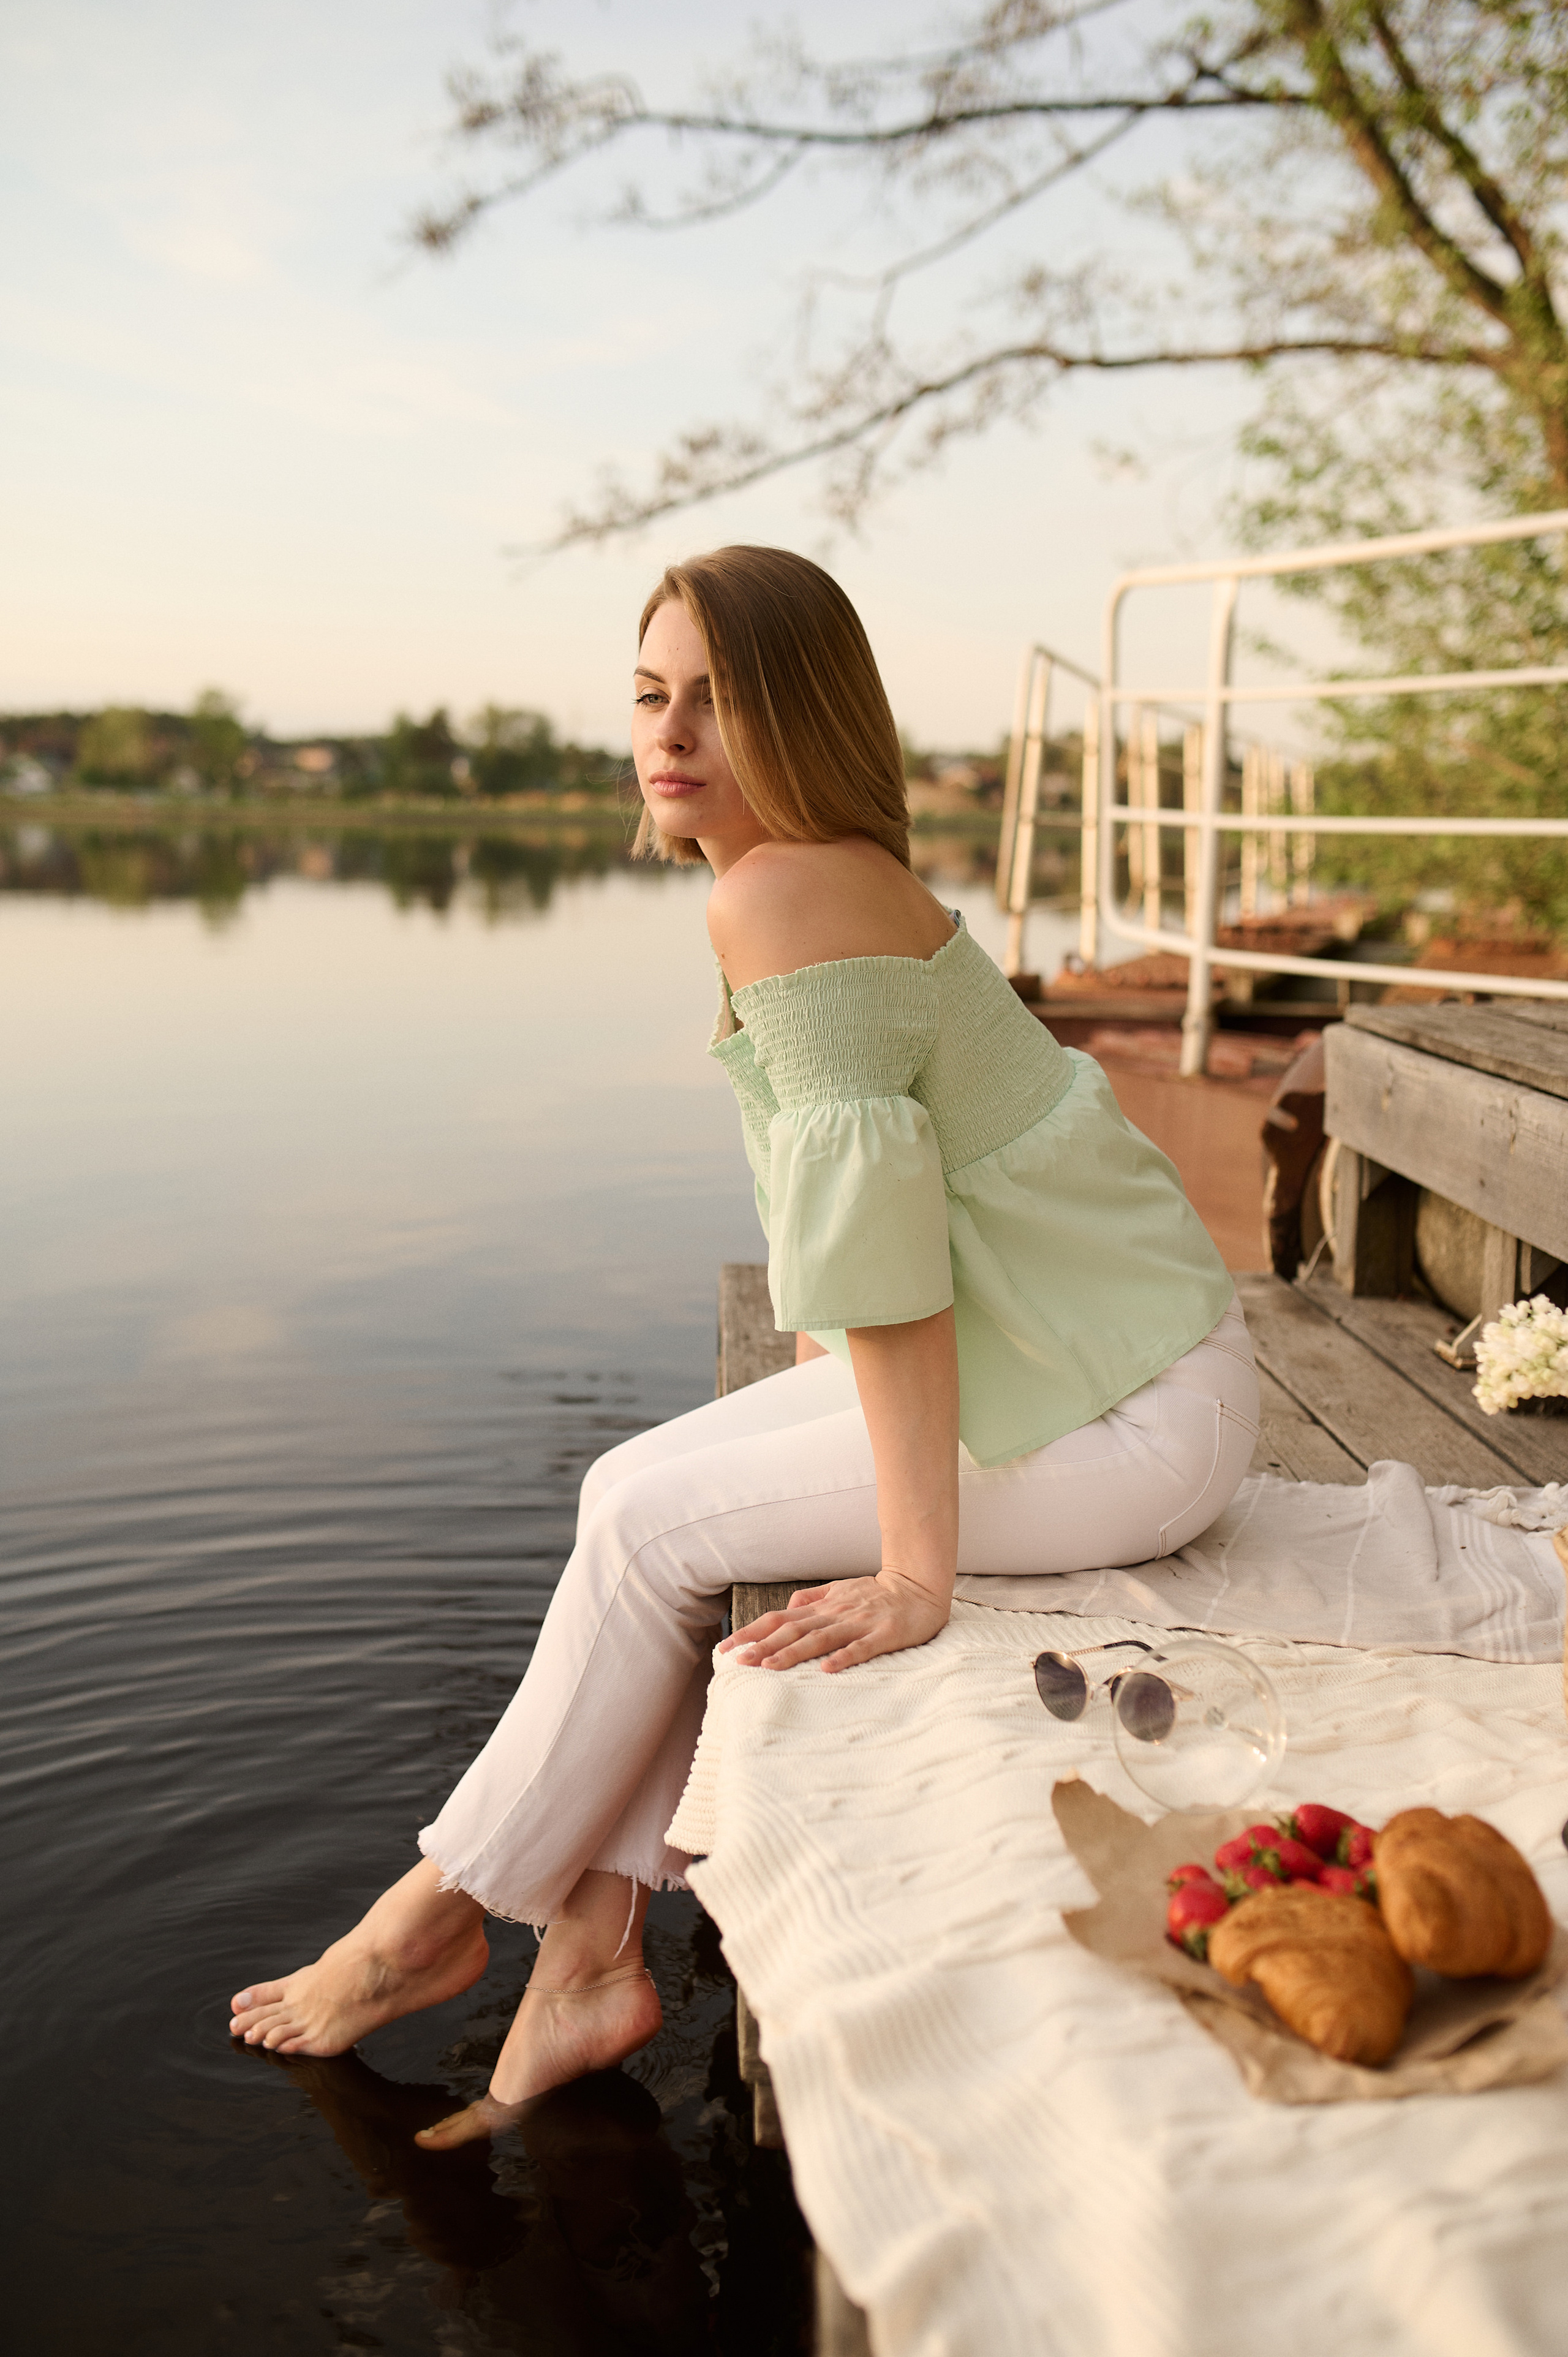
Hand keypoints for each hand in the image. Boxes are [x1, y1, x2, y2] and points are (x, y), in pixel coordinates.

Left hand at [717, 1570, 949, 1674]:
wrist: (920, 1587)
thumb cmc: (878, 1593)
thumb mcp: (841, 1590)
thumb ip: (813, 1599)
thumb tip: (786, 1609)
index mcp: (824, 1606)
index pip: (780, 1619)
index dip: (753, 1631)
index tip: (727, 1647)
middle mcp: (836, 1614)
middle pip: (793, 1630)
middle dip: (763, 1644)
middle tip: (737, 1660)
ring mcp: (859, 1624)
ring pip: (820, 1639)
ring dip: (793, 1653)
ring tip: (768, 1666)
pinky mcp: (883, 1635)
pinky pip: (861, 1648)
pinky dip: (843, 1657)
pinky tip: (827, 1669)